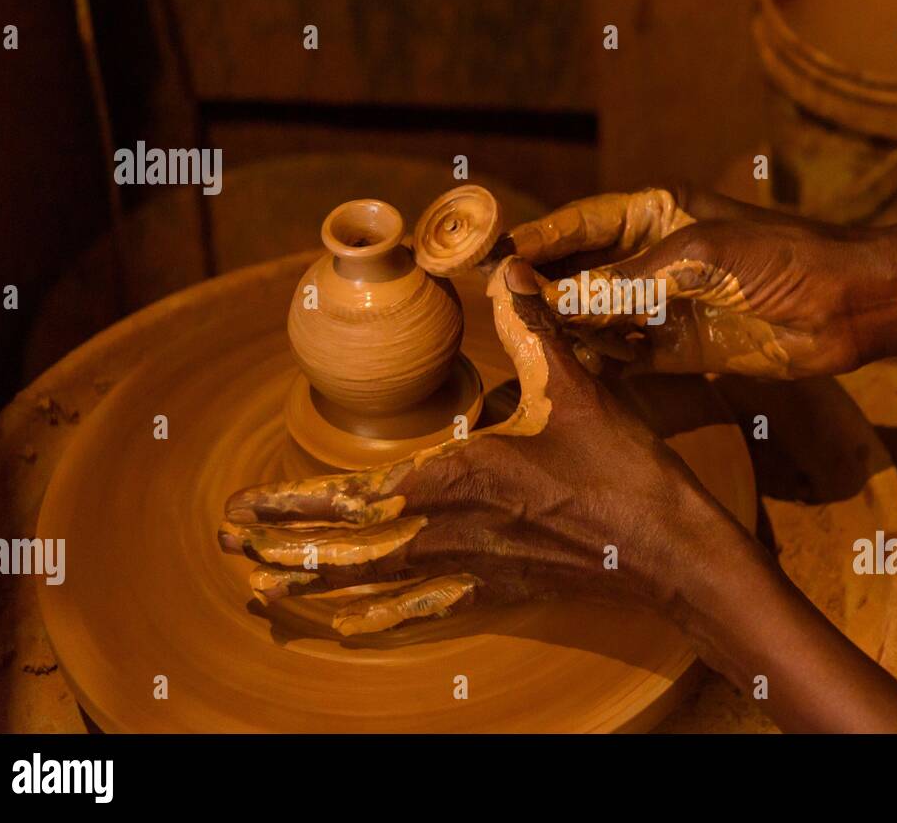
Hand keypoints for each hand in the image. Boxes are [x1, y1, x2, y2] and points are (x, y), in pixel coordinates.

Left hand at [217, 257, 746, 636]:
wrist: (669, 551)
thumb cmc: (621, 470)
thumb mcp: (573, 386)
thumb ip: (530, 325)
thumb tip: (505, 267)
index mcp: (458, 477)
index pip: (352, 495)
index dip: (290, 504)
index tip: (240, 508)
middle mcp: (450, 531)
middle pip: (345, 549)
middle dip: (281, 547)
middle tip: (227, 546)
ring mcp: (469, 569)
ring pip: (372, 585)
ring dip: (312, 586)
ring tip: (260, 590)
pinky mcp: (496, 592)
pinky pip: (422, 613)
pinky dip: (377, 620)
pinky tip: (345, 629)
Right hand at [505, 186, 884, 378]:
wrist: (849, 306)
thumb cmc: (785, 257)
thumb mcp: (703, 256)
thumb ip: (631, 280)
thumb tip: (563, 301)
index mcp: (659, 212)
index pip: (581, 224)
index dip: (537, 238)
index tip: (491, 252)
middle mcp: (655, 256)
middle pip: (582, 271)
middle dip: (542, 286)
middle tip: (495, 302)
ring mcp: (666, 303)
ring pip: (597, 315)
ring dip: (566, 327)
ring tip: (522, 340)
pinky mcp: (681, 347)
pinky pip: (626, 353)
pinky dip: (599, 360)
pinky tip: (569, 368)